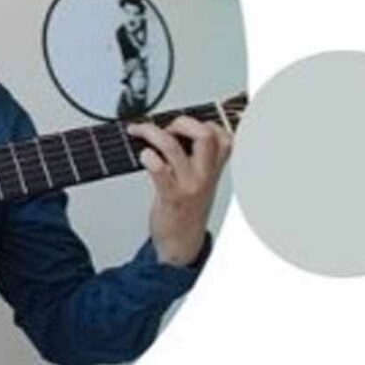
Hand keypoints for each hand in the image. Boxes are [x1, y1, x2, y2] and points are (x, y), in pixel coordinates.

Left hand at [127, 116, 232, 266]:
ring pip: (174, 147)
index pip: (224, 135)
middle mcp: (206, 174)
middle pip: (204, 134)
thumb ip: (194, 155)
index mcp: (215, 167)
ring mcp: (189, 185)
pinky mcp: (171, 196)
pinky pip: (159, 170)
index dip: (203, 122)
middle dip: (180, 122)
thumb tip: (170, 128)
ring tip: (140, 132)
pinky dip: (148, 156)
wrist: (181, 242)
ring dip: (152, 133)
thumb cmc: (186, 207)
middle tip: (164, 128)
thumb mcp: (200, 179)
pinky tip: (143, 155)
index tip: (183, 125)